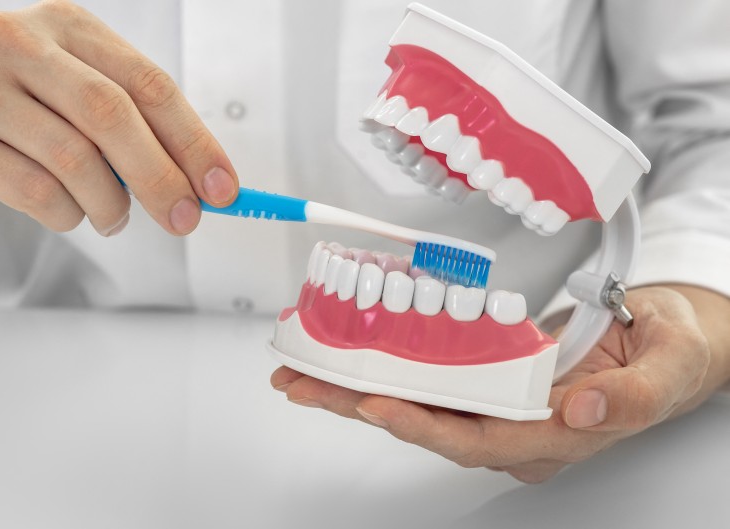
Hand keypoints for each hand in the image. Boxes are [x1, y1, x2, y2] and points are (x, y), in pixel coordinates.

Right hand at [0, 0, 237, 297]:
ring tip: (115, 216)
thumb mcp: (73, 96)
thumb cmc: (15, 113)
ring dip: (110, 204)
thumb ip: (134, 126)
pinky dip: (66, 215)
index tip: (224, 188)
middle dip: (160, 176)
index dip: (193, 140)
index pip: (147, 82)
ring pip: (74, 159)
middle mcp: (17, 42)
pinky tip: (68, 213)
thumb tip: (204, 183)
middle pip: (111, 114)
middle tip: (185, 219)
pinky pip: (35, 191)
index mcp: (65, 24)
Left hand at [270, 286, 729, 482]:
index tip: (375, 404)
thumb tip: (578, 414)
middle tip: (301, 384)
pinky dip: (384, 365)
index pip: (478, 441)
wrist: (667, 341)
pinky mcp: (488, 378)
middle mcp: (517, 428)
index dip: (423, 427)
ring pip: (419, 402)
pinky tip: (347, 355)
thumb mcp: (668, 367)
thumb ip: (631, 397)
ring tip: (302, 372)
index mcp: (555, 436)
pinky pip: (429, 377)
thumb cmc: (671, 355)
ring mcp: (499, 405)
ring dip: (356, 388)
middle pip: (428, 423)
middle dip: (360, 406)